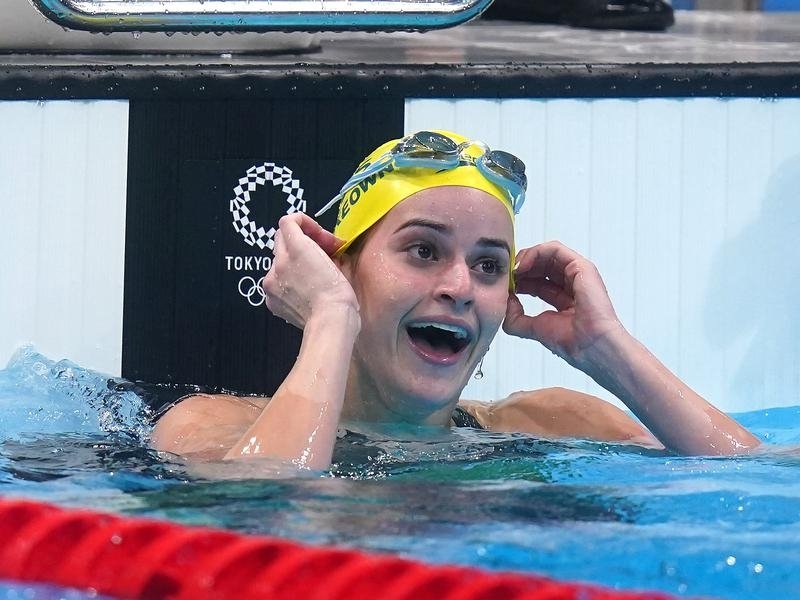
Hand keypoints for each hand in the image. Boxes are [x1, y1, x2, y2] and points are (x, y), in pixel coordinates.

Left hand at [262, 213, 357, 328]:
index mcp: (297, 248)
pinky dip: (287, 282)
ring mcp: (271, 282)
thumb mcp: (339, 262)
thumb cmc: (339, 294)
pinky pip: (276, 282)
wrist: (329, 323)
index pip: (288, 221)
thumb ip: (325, 248)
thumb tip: (323, 247)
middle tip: (319, 252)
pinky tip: (303, 291)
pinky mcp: (270, 299)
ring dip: (292, 262)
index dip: (305, 223)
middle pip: (281, 239)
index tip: (317, 234)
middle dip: (300, 241)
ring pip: (278, 262)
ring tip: (311, 275)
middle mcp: (279, 262)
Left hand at [503, 241, 622, 365]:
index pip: (536, 282)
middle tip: (505, 275)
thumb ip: (515, 318)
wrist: (590, 345)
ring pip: (546, 254)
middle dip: (520, 268)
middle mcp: (571, 284)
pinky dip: (534, 253)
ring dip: (525, 258)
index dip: (518, 280)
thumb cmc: (571, 341)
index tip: (504, 286)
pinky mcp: (581, 266)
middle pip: (540, 266)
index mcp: (563, 299)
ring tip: (512, 270)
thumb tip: (504, 301)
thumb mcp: (533, 328)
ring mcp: (577, 274)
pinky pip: (554, 249)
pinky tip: (522, 266)